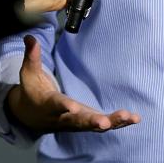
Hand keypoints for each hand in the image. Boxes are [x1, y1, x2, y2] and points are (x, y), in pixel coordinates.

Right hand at [5, 35, 140, 134]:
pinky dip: (120, 123)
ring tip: (129, 117)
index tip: (73, 107)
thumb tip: (29, 37)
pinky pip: (104, 125)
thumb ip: (32, 56)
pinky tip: (135, 118)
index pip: (57, 105)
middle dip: (93, 121)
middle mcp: (65, 117)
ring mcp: (78, 122)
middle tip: (105, 122)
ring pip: (95, 125)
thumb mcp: (28, 74)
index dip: (65, 106)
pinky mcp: (88, 122)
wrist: (32, 116)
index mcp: (49, 105)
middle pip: (80, 121)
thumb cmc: (32, 91)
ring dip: (113, 122)